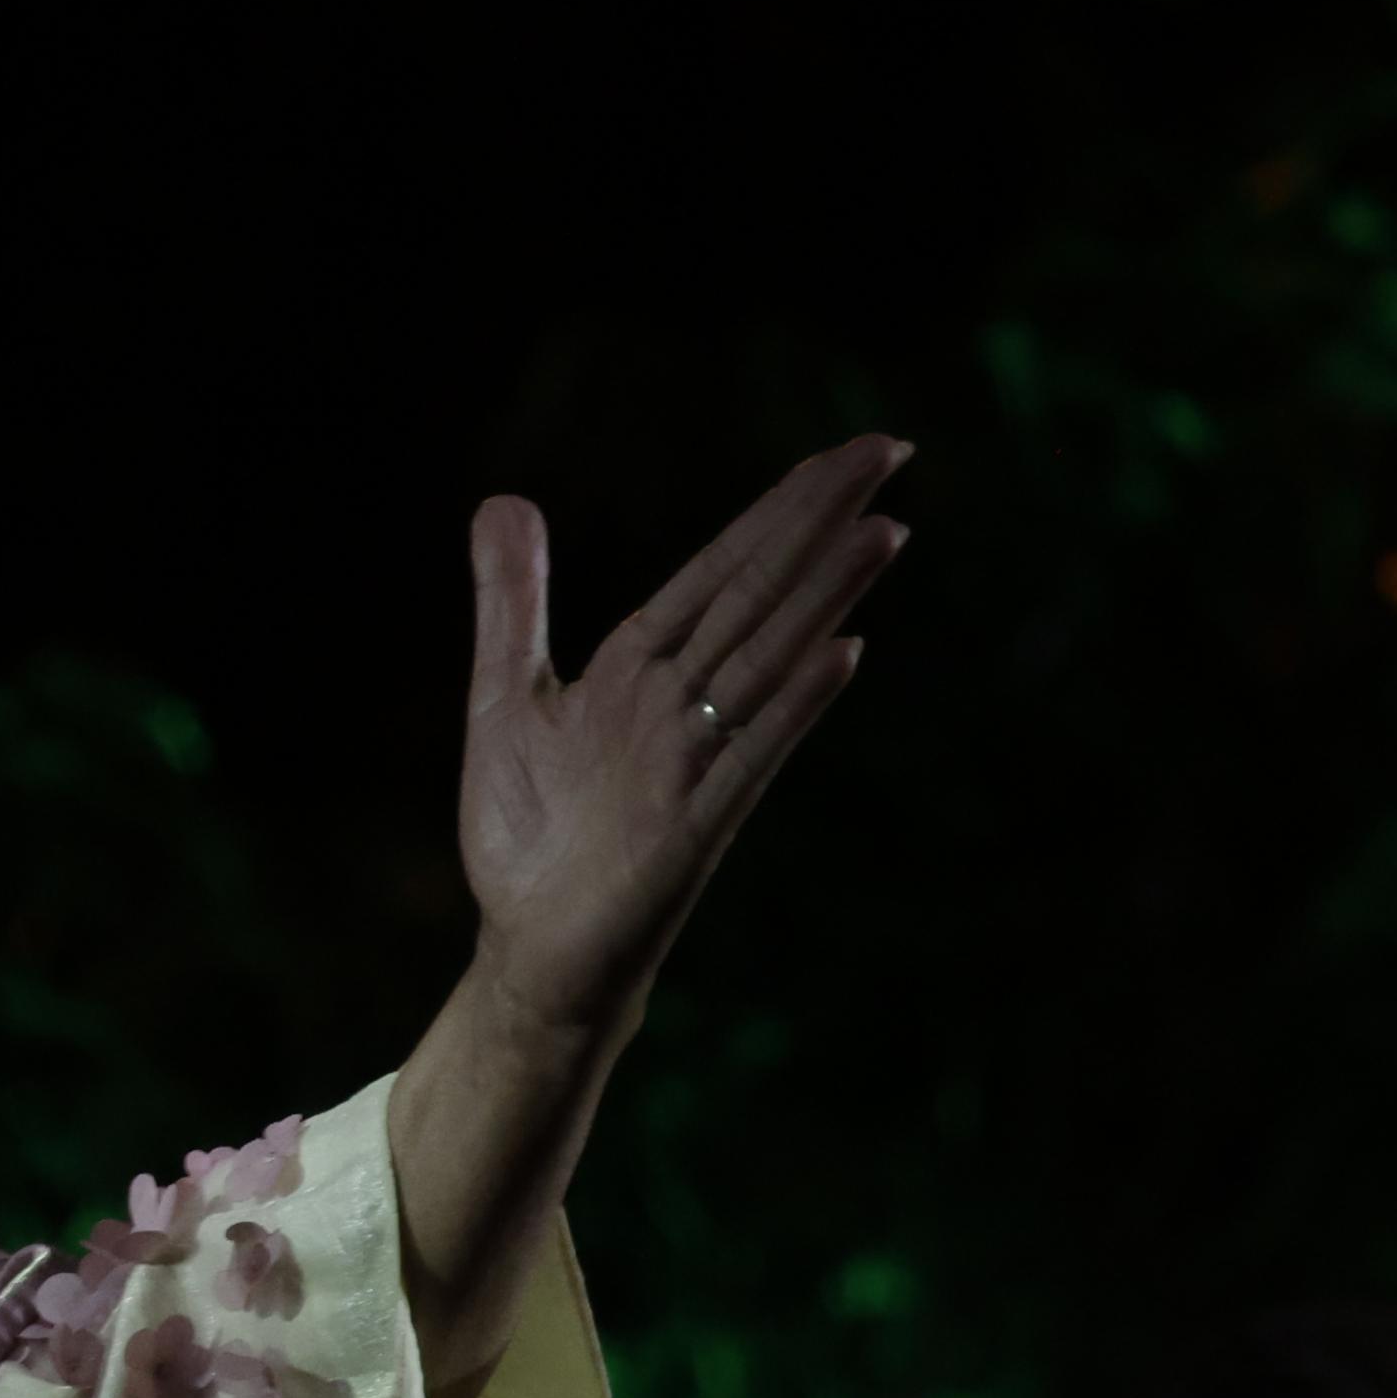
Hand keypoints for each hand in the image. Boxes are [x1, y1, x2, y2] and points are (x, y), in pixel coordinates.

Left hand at [457, 434, 906, 1040]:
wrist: (529, 949)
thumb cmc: (531, 831)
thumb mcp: (505, 697)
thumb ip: (513, 603)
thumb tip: (503, 499)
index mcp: (639, 669)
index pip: (719, 571)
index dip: (779, 509)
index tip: (852, 451)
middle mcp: (678, 706)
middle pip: (757, 598)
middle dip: (817, 524)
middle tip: (893, 448)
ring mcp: (692, 764)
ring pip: (767, 665)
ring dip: (823, 599)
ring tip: (883, 531)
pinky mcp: (692, 829)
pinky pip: (750, 758)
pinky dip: (793, 706)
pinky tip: (844, 653)